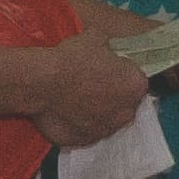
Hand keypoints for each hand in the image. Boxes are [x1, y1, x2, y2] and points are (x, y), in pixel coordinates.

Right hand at [22, 36, 148, 148]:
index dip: (122, 75)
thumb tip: (105, 47)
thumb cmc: (71, 59)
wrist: (41, 82)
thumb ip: (108, 47)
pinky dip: (79, 124)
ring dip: (97, 112)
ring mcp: (105, 130)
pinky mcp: (84, 141)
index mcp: (136, 85)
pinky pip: (85, 131)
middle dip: (114, 96)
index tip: (110, 71)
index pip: (137, 81)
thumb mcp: (95, 38)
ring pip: (106, 120)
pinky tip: (66, 112)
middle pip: (125, 104)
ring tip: (77, 100)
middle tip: (93, 85)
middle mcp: (126, 113)